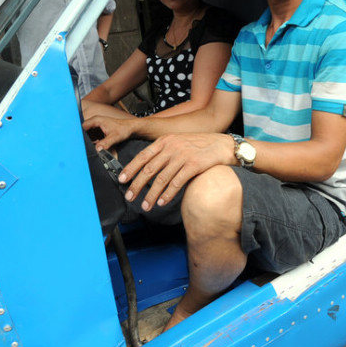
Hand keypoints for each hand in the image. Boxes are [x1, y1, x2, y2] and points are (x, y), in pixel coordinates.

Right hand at [82, 115, 135, 149]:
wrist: (131, 128)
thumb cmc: (124, 129)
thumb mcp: (114, 137)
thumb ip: (105, 143)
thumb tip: (97, 149)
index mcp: (96, 120)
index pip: (82, 127)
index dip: (80, 135)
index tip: (79, 143)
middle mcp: (95, 121)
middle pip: (84, 131)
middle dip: (84, 139)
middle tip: (83, 147)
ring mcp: (96, 126)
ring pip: (87, 134)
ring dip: (88, 141)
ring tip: (90, 147)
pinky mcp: (99, 130)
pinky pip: (92, 136)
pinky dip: (93, 141)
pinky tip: (95, 146)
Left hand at [119, 133, 234, 211]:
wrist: (223, 145)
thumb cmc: (200, 146)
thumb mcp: (179, 142)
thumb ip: (164, 152)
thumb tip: (148, 168)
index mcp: (165, 141)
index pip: (143, 156)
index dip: (131, 169)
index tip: (122, 180)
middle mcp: (172, 147)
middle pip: (149, 169)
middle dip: (137, 185)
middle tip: (129, 197)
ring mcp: (183, 156)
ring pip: (161, 179)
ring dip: (151, 195)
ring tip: (145, 205)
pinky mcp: (193, 165)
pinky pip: (176, 183)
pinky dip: (167, 195)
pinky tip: (162, 202)